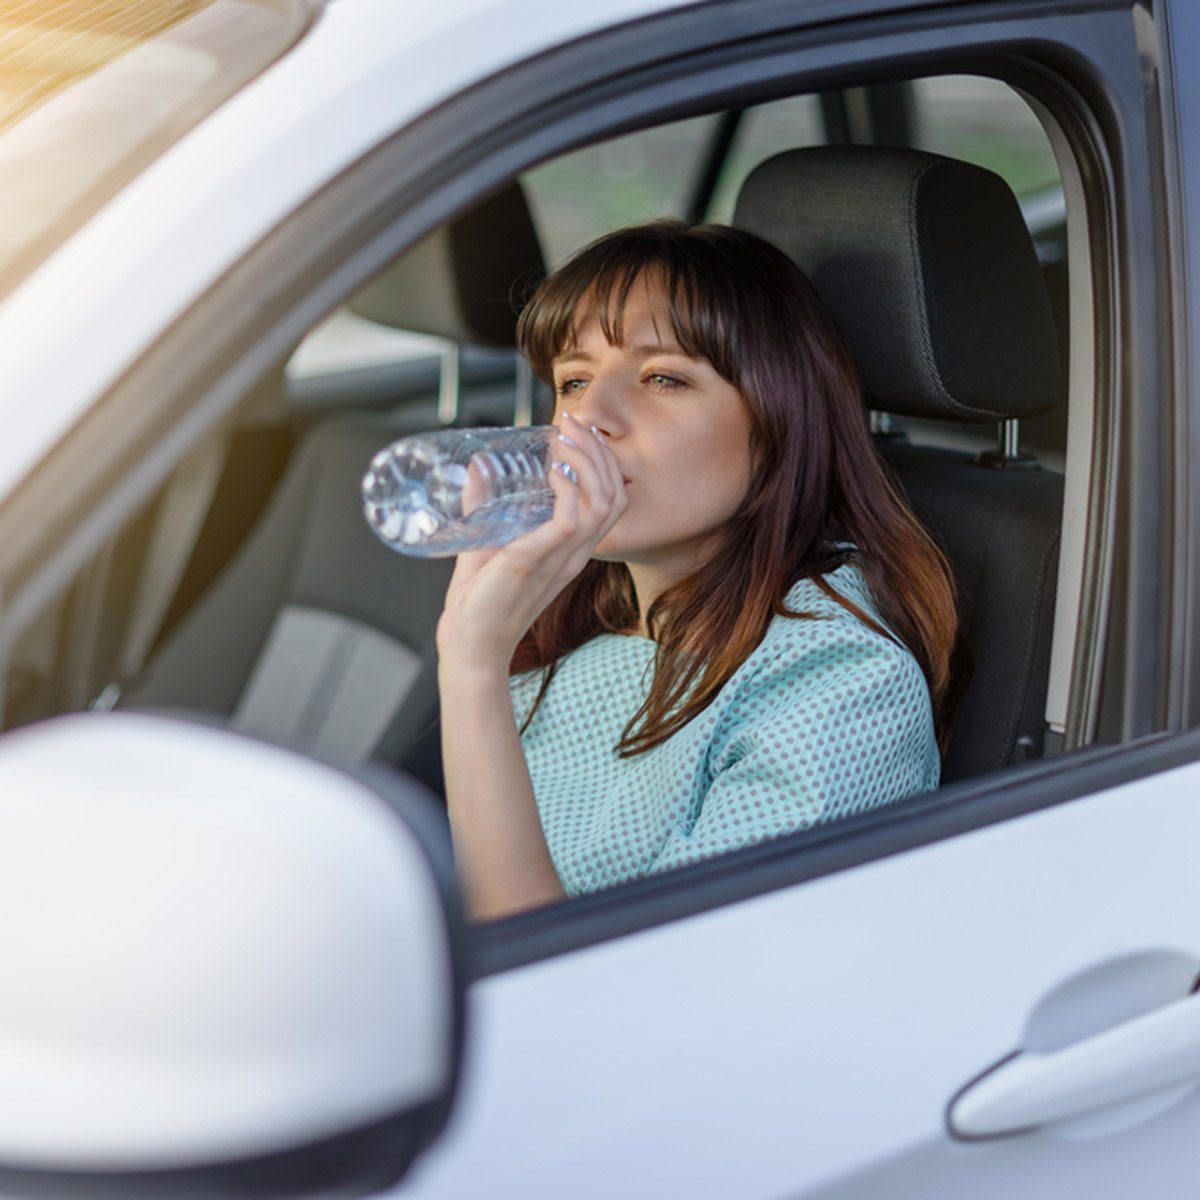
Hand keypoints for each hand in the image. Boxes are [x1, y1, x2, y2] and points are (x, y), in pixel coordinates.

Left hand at [436, 412, 626, 673]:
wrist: (470, 643)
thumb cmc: (479, 602)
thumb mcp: (487, 542)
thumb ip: (484, 508)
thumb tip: (477, 469)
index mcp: (571, 550)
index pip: (610, 499)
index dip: (601, 462)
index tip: (576, 432)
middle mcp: (575, 553)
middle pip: (615, 493)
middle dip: (598, 452)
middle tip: (573, 423)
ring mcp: (562, 557)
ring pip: (603, 501)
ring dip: (587, 462)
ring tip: (564, 438)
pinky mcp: (539, 559)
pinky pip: (572, 518)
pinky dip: (566, 486)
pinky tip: (551, 469)